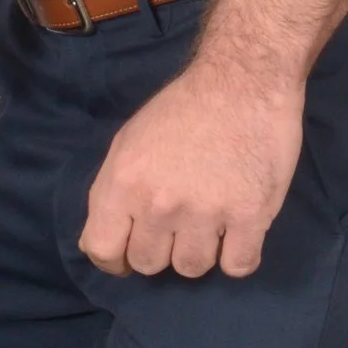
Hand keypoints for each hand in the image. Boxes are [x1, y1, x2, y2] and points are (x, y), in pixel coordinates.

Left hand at [78, 55, 304, 279]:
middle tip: (178, 227)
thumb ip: (110, 193)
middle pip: (149, 264)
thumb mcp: (128, 142)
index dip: (115, 260)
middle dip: (161, 250)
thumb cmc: (183, 108)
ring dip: (201, 252)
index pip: (102, 250)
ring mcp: (205, 212)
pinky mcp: (249, 215)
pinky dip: (238, 255)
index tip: (131, 253)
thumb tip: (98, 242)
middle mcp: (159, 204)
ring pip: (192, 269)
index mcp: (123, 183)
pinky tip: (239, 233)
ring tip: (211, 223)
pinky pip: (238, 266)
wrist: (243, 78)